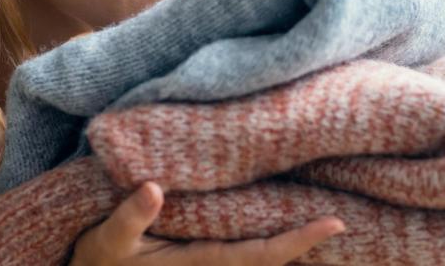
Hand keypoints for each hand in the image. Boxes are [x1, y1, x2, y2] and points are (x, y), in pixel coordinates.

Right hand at [69, 181, 345, 265]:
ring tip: (321, 212)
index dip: (299, 241)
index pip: (261, 256)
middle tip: (344, 215)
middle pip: (273, 261)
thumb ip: (130, 216)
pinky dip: (267, 241)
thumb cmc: (100, 260)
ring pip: (261, 258)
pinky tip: (275, 218)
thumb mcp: (108, 240)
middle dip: (309, 243)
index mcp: (200, 264)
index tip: (334, 224)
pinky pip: (245, 253)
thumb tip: (153, 188)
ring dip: (291, 242)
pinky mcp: (202, 261)